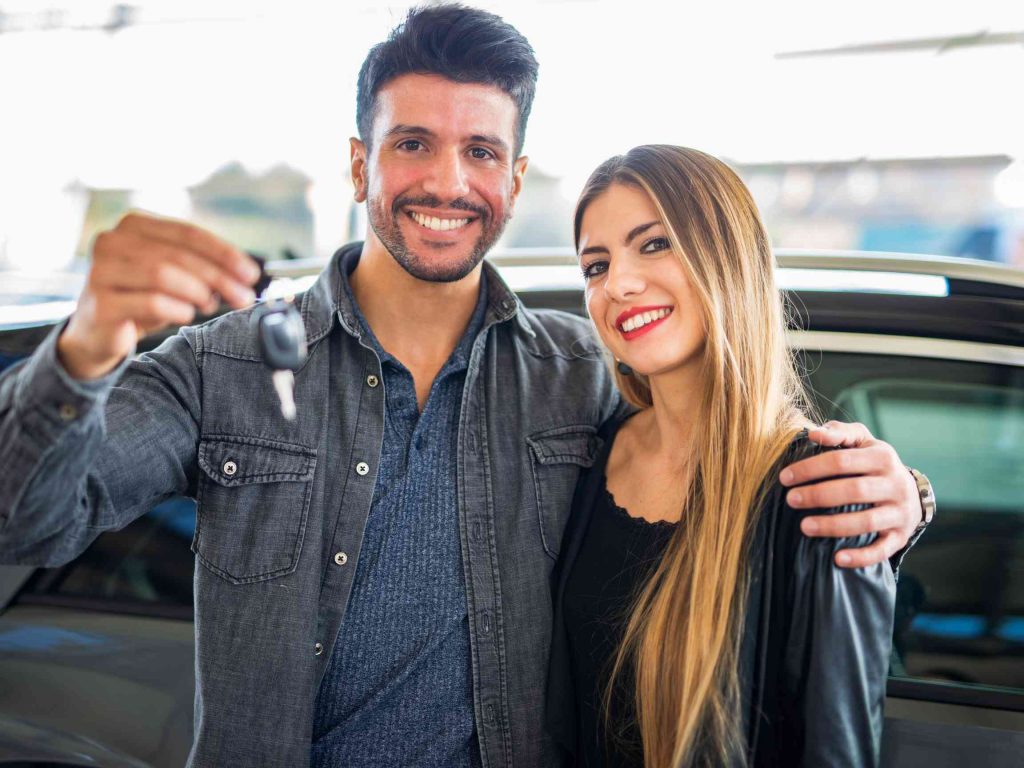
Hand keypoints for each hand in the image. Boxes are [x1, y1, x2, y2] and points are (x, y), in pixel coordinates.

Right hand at [58, 212, 260, 379]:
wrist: (98, 333)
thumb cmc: (140, 299)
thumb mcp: (174, 276)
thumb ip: (202, 268)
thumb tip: (245, 275)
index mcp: (133, 225)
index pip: (187, 233)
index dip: (224, 253)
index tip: (251, 273)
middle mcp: (112, 241)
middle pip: (178, 255)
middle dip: (219, 277)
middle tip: (243, 296)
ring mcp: (101, 271)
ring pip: (163, 275)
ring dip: (197, 292)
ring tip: (209, 304)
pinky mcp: (100, 303)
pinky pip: (151, 302)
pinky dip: (177, 309)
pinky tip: (185, 315)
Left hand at [779, 421, 921, 568]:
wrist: (913, 492)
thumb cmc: (874, 464)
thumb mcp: (863, 442)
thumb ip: (839, 433)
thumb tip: (813, 433)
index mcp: (883, 457)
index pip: (842, 460)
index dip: (811, 468)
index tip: (785, 477)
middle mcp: (895, 484)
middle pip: (854, 490)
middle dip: (818, 495)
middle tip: (790, 500)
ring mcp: (900, 512)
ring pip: (866, 522)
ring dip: (833, 526)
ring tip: (803, 526)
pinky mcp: (900, 536)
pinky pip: (882, 550)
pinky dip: (861, 557)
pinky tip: (837, 559)